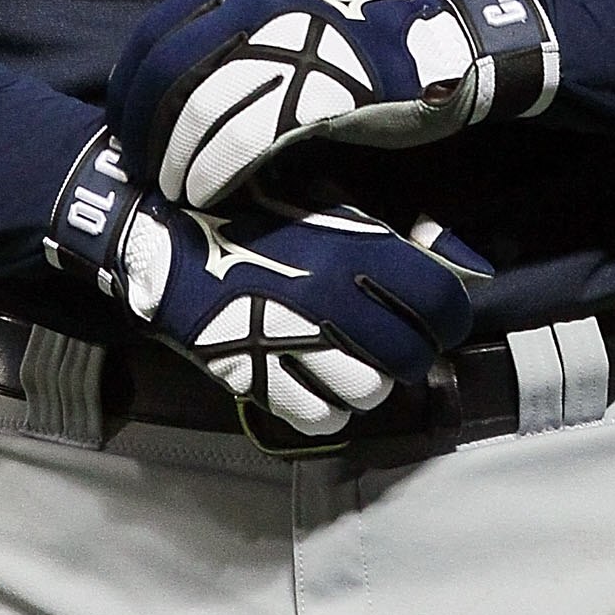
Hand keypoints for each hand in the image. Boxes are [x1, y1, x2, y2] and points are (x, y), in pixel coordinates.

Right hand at [46, 133, 489, 443]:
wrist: (158, 226)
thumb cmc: (248, 204)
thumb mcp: (325, 194)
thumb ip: (390, 233)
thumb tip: (456, 259)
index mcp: (358, 247)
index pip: (442, 304)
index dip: (448, 318)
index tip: (436, 318)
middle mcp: (334, 299)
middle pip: (409, 359)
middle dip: (407, 355)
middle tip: (390, 344)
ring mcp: (294, 341)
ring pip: (368, 394)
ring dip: (365, 383)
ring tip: (347, 362)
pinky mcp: (256, 376)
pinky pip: (320, 419)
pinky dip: (325, 408)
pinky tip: (314, 383)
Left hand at [110, 0, 558, 208]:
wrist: (446, 49)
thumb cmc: (358, 51)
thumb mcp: (283, 26)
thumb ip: (226, 51)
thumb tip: (163, 103)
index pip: (152, 38)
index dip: (130, 95)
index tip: (132, 138)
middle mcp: (254, 1)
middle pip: (164, 74)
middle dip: (146, 133)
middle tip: (151, 173)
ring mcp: (286, 41)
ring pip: (196, 107)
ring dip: (176, 159)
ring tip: (179, 191)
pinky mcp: (317, 85)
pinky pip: (242, 135)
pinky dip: (214, 170)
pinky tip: (209, 193)